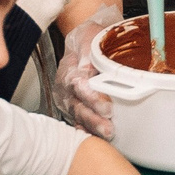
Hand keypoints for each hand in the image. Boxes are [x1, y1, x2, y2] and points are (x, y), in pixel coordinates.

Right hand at [55, 6, 121, 136]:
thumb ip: (87, 51)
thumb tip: (87, 68)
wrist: (88, 41)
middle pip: (77, 106)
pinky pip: (81, 122)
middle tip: (108, 126)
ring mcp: (70, 101)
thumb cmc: (90, 38)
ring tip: (107, 133)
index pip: (77, 85)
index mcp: (68, 70)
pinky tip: (96, 138)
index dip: (91, 97)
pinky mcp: (77, 109)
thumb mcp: (89, 35)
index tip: (105, 105)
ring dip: (93, 126)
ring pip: (80, 116)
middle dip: (93, 118)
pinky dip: (88, 131)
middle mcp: (66, 89)